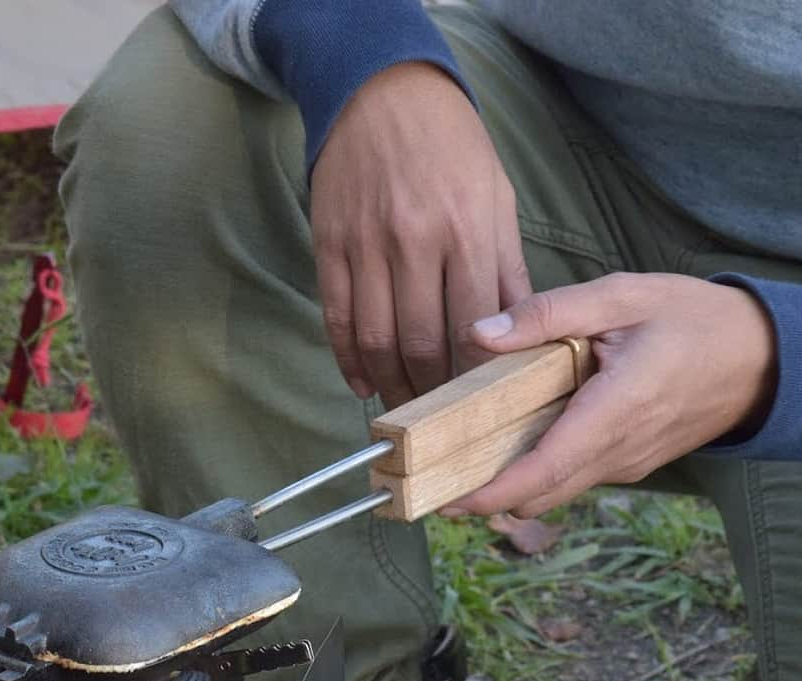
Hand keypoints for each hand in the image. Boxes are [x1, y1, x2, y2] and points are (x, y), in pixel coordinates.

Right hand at [311, 62, 529, 408]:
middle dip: (430, 391)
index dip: (473, 377)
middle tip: (438, 420)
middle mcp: (414, 241)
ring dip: (389, 384)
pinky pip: (336, 317)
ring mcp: (366, 245)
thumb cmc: (451, 146)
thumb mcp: (496, 197)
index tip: (477, 405)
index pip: (473, 327)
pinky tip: (362, 383)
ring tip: (404, 408)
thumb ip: (505, 269)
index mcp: (465, 230)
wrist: (382, 92)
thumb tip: (518, 334)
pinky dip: (347, 360)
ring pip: (375, 338)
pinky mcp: (330, 246)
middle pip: (420, 342)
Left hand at [444, 273, 776, 518]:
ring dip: (509, 486)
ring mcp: (625, 465)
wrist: (761, 357)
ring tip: (460, 463)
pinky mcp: (626, 465)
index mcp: (615, 412)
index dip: (491, 493)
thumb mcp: (622, 296)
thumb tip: (480, 333)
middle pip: (539, 493)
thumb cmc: (693, 320)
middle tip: (432, 480)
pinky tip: (511, 444)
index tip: (448, 499)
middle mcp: (618, 452)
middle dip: (485, 496)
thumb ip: (549, 313)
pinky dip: (537, 472)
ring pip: (554, 490)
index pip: (543, 470)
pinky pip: (573, 478)